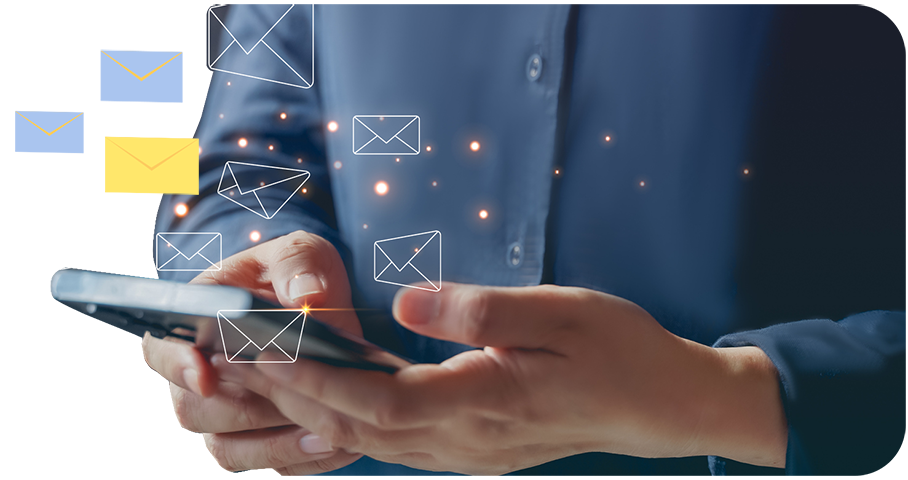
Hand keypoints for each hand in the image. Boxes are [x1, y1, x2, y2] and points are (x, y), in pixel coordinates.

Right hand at [142, 231, 362, 473]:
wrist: (319, 302)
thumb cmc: (296, 272)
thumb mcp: (301, 253)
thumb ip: (299, 265)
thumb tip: (307, 296)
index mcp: (194, 318)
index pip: (162, 347)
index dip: (178, 365)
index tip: (204, 375)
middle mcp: (199, 370)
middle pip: (193, 408)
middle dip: (240, 408)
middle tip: (288, 400)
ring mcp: (223, 407)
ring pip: (223, 444)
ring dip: (271, 442)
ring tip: (322, 432)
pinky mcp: (253, 434)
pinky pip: (259, 460)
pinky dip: (292, 457)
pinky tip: (331, 444)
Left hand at [220, 283, 787, 474]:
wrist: (663, 406)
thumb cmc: (619, 352)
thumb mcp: (559, 313)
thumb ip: (479, 310)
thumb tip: (406, 306)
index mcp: (484, 402)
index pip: (376, 401)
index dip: (314, 380)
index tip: (264, 353)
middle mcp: (467, 441)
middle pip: (360, 428)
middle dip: (293, 397)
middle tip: (239, 365)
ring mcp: (470, 455)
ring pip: (373, 443)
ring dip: (314, 411)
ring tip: (269, 379)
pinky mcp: (476, 452)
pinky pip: (397, 446)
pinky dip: (351, 425)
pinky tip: (330, 406)